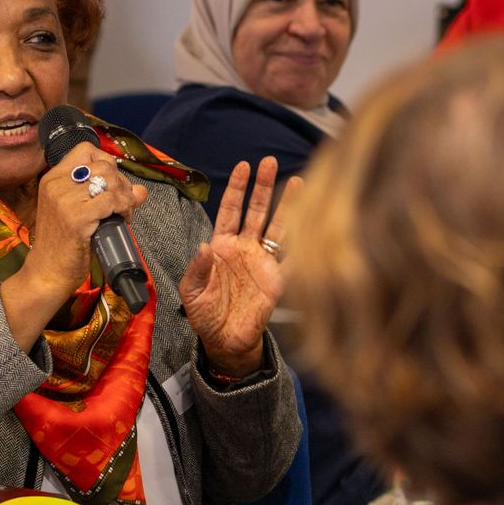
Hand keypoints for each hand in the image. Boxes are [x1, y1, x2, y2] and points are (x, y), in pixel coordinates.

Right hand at [1, 141, 147, 348]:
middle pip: (104, 165)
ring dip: (126, 196)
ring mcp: (65, 199)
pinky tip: (123, 220)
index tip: (113, 184)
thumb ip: (109, 196)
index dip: (107, 163)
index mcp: (53, 178)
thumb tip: (141, 190)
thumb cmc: (64, 243)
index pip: (86, 150)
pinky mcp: (76, 217)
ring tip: (125, 213)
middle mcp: (56, 184)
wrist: (47, 272)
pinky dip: (125, 208)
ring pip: (111, 180)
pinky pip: (112, 201)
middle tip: (123, 203)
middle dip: (122, 183)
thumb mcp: (82, 212)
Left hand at [180, 157, 299, 377]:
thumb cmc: (206, 316)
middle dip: (263, 186)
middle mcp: (245, 248)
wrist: (225, 342)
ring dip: (287, 205)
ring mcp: (264, 262)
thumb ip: (196, 269)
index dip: (237, 189)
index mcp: (222, 246)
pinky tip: (312, 224)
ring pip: (278, 226)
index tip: (243, 166)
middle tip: (270, 162)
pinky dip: (302, 242)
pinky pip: (292, 258)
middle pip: (257, 211)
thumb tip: (204, 246)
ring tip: (299, 181)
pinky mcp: (278, 279)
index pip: (230, 210)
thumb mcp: (191, 292)